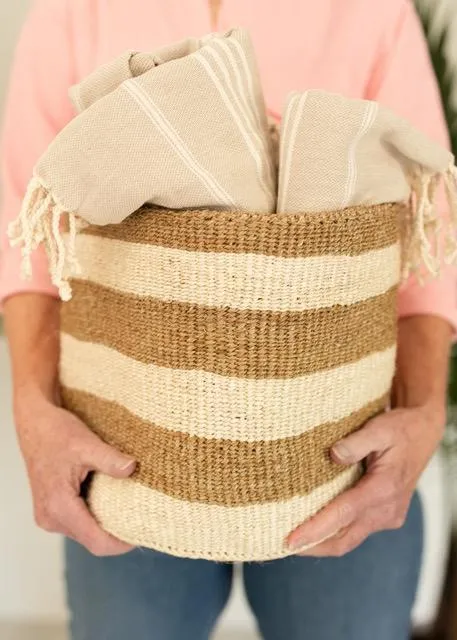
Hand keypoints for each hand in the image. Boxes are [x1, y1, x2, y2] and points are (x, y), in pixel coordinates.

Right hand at [14, 388, 135, 555]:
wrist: (35, 425)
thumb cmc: (56, 433)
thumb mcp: (87, 443)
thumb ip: (110, 459)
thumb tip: (132, 468)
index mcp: (59, 505)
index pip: (95, 541)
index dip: (121, 544)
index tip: (142, 534)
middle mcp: (51, 517)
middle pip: (91, 540)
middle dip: (116, 533)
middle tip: (142, 519)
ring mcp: (49, 516)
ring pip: (85, 533)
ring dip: (105, 523)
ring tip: (127, 507)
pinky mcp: (51, 510)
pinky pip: (77, 523)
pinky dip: (94, 515)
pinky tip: (109, 500)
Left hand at [287, 403, 444, 555]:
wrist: (422, 434)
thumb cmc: (399, 429)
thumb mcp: (379, 428)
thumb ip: (356, 442)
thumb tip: (332, 455)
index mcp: (383, 488)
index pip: (342, 514)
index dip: (315, 529)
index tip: (290, 540)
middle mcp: (387, 509)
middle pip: (344, 539)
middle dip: (313, 546)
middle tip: (281, 545)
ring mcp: (388, 516)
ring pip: (350, 539)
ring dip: (323, 542)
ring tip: (294, 540)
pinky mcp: (386, 516)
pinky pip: (357, 531)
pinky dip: (336, 532)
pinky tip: (317, 526)